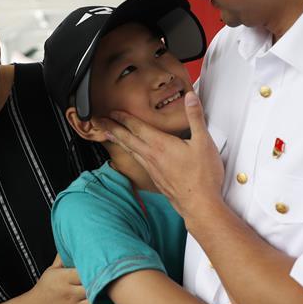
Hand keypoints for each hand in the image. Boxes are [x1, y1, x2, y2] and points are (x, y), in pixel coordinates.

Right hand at [25, 255, 125, 303]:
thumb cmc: (44, 288)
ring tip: (134, 295)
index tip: (115, 260)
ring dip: (114, 299)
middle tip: (132, 275)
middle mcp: (70, 293)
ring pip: (97, 303)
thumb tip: (72, 237)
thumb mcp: (50, 270)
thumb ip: (63, 257)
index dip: (99, 266)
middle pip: (93, 286)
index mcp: (64, 278)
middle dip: (109, 281)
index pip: (84, 270)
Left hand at [94, 91, 223, 216]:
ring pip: (131, 152)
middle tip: (99, 121)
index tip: (112, 112)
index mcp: (161, 145)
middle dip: (112, 128)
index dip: (123, 118)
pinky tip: (133, 155)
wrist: (199, 204)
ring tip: (110, 135)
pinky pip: (138, 162)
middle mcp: (152, 157)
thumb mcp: (203, 142)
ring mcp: (152, 170)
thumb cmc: (202, 177)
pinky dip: (131, 154)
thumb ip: (195, 118)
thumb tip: (190, 99)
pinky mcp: (156, 179)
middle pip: (127, 139)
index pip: (137, 127)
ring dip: (119, 141)